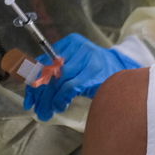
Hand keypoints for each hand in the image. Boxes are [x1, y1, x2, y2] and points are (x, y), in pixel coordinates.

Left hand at [23, 33, 140, 120]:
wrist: (125, 69)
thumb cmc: (98, 69)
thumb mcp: (78, 62)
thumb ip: (58, 70)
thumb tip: (35, 89)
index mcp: (71, 42)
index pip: (44, 61)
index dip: (33, 80)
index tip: (29, 98)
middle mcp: (79, 48)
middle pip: (50, 72)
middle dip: (41, 94)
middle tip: (36, 108)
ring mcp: (88, 60)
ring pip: (59, 81)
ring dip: (50, 99)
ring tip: (46, 112)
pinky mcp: (94, 74)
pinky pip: (70, 87)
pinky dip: (62, 98)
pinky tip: (60, 106)